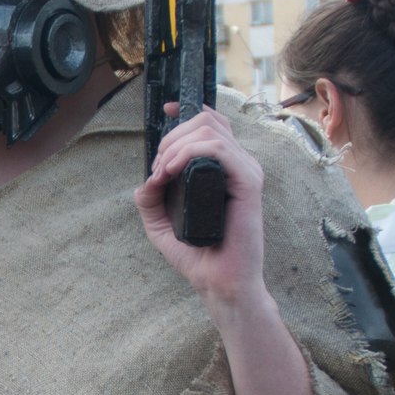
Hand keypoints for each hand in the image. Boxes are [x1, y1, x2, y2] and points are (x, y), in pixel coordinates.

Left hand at [138, 107, 267, 307]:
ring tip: (162, 171)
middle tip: (158, 166)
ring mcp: (246, 172)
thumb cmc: (199, 254)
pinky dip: (189, 153)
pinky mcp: (248, 184)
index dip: (187, 112)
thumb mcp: (161, 225)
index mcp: (225, 169)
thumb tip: (145, 179)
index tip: (166, 111)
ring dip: (177, 145)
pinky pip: (219, 150)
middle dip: (173, 136)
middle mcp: (238, 165)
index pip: (212, 124)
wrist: (220, 283)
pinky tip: (171, 171)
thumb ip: (151, 200)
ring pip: (210, 132)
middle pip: (207, 121)